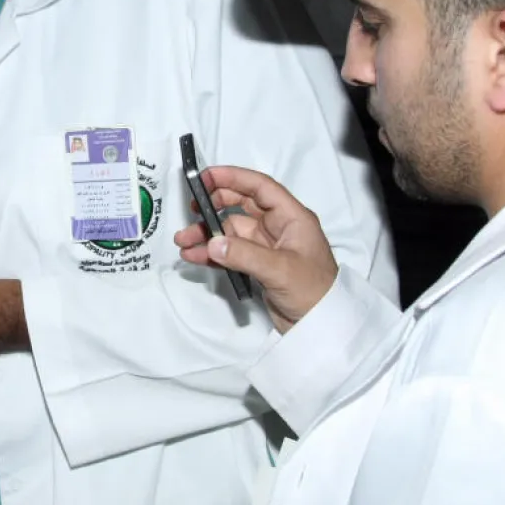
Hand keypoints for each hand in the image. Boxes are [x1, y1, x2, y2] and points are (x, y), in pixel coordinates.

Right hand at [174, 166, 337, 332]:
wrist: (322, 326)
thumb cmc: (313, 291)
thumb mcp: (280, 270)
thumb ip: (245, 255)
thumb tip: (212, 243)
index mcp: (292, 217)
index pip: (260, 187)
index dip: (233, 178)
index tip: (205, 178)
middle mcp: (278, 227)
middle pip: (241, 206)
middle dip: (214, 207)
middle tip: (191, 210)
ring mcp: (266, 247)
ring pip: (231, 232)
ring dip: (207, 235)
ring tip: (183, 242)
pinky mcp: (257, 266)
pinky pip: (230, 253)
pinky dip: (212, 254)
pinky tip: (194, 256)